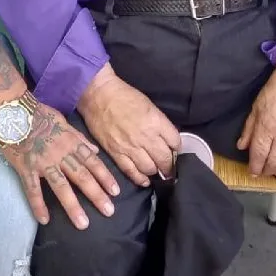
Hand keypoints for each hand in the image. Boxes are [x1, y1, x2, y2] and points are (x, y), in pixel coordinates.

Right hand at [4, 102, 119, 229]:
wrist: (12, 111)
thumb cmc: (38, 114)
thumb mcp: (62, 121)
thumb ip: (78, 137)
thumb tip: (94, 151)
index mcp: (70, 141)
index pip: (92, 161)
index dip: (104, 176)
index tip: (115, 192)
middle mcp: (60, 153)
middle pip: (81, 176)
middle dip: (96, 194)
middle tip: (109, 211)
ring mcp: (42, 162)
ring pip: (61, 186)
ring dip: (73, 205)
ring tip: (83, 223)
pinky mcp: (25, 168)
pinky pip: (33, 189)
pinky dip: (38, 205)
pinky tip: (44, 220)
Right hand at [78, 65, 180, 184]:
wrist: (99, 95)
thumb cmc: (125, 96)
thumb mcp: (149, 105)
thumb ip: (159, 124)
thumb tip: (168, 140)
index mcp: (155, 121)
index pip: (175, 142)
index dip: (177, 148)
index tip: (174, 151)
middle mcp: (145, 137)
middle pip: (165, 159)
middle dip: (169, 166)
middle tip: (169, 168)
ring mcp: (130, 147)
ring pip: (150, 169)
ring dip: (155, 171)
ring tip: (155, 170)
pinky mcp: (116, 153)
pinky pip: (131, 172)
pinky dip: (140, 179)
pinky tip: (145, 180)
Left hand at [237, 68, 275, 175]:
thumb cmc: (273, 93)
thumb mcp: (256, 108)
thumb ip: (249, 129)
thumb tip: (241, 146)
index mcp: (266, 127)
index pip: (259, 153)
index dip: (255, 166)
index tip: (252, 172)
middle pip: (274, 161)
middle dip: (267, 170)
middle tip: (261, 172)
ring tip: (271, 168)